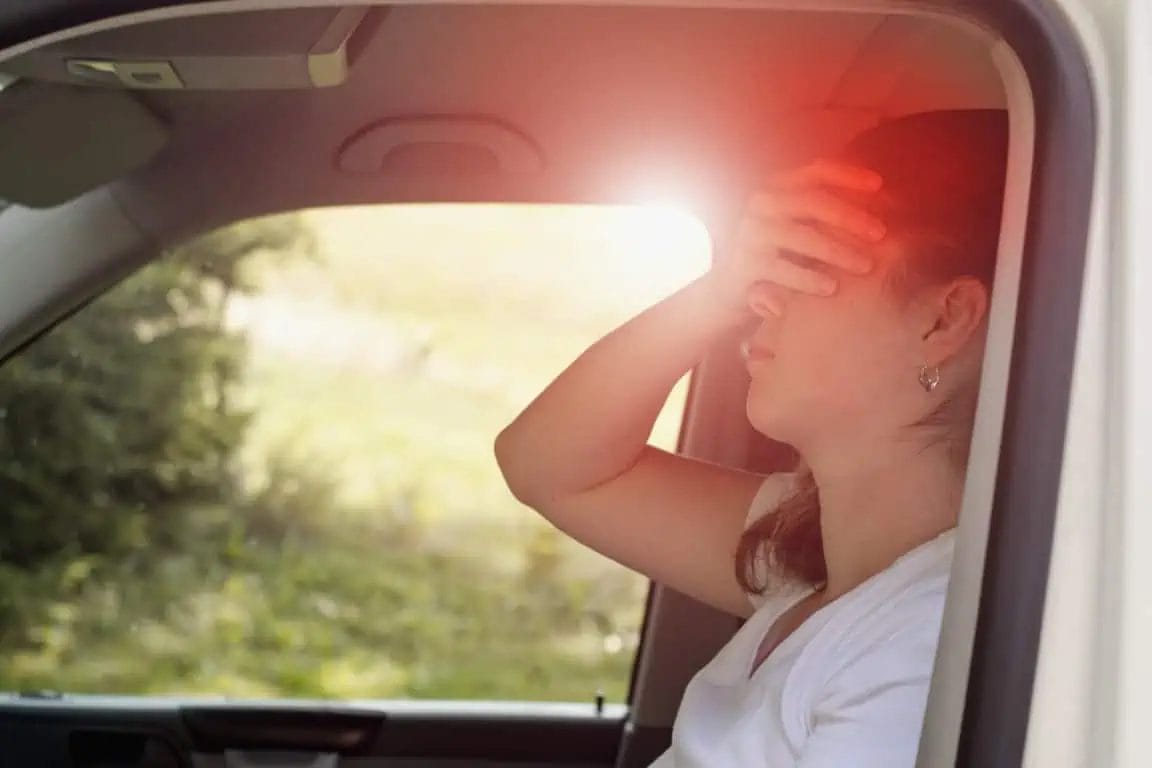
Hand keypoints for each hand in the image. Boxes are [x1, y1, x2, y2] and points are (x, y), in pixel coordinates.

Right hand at [712, 160, 887, 316]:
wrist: (734, 286)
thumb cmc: (782, 251)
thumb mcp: (803, 225)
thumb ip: (829, 211)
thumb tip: (884, 199)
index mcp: (778, 186)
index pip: (817, 171)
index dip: (849, 175)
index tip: (880, 186)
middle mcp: (762, 203)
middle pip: (812, 201)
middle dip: (850, 217)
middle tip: (881, 234)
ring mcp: (750, 233)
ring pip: (801, 236)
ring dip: (837, 250)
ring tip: (865, 266)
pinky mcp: (744, 265)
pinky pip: (782, 269)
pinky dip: (808, 278)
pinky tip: (832, 288)